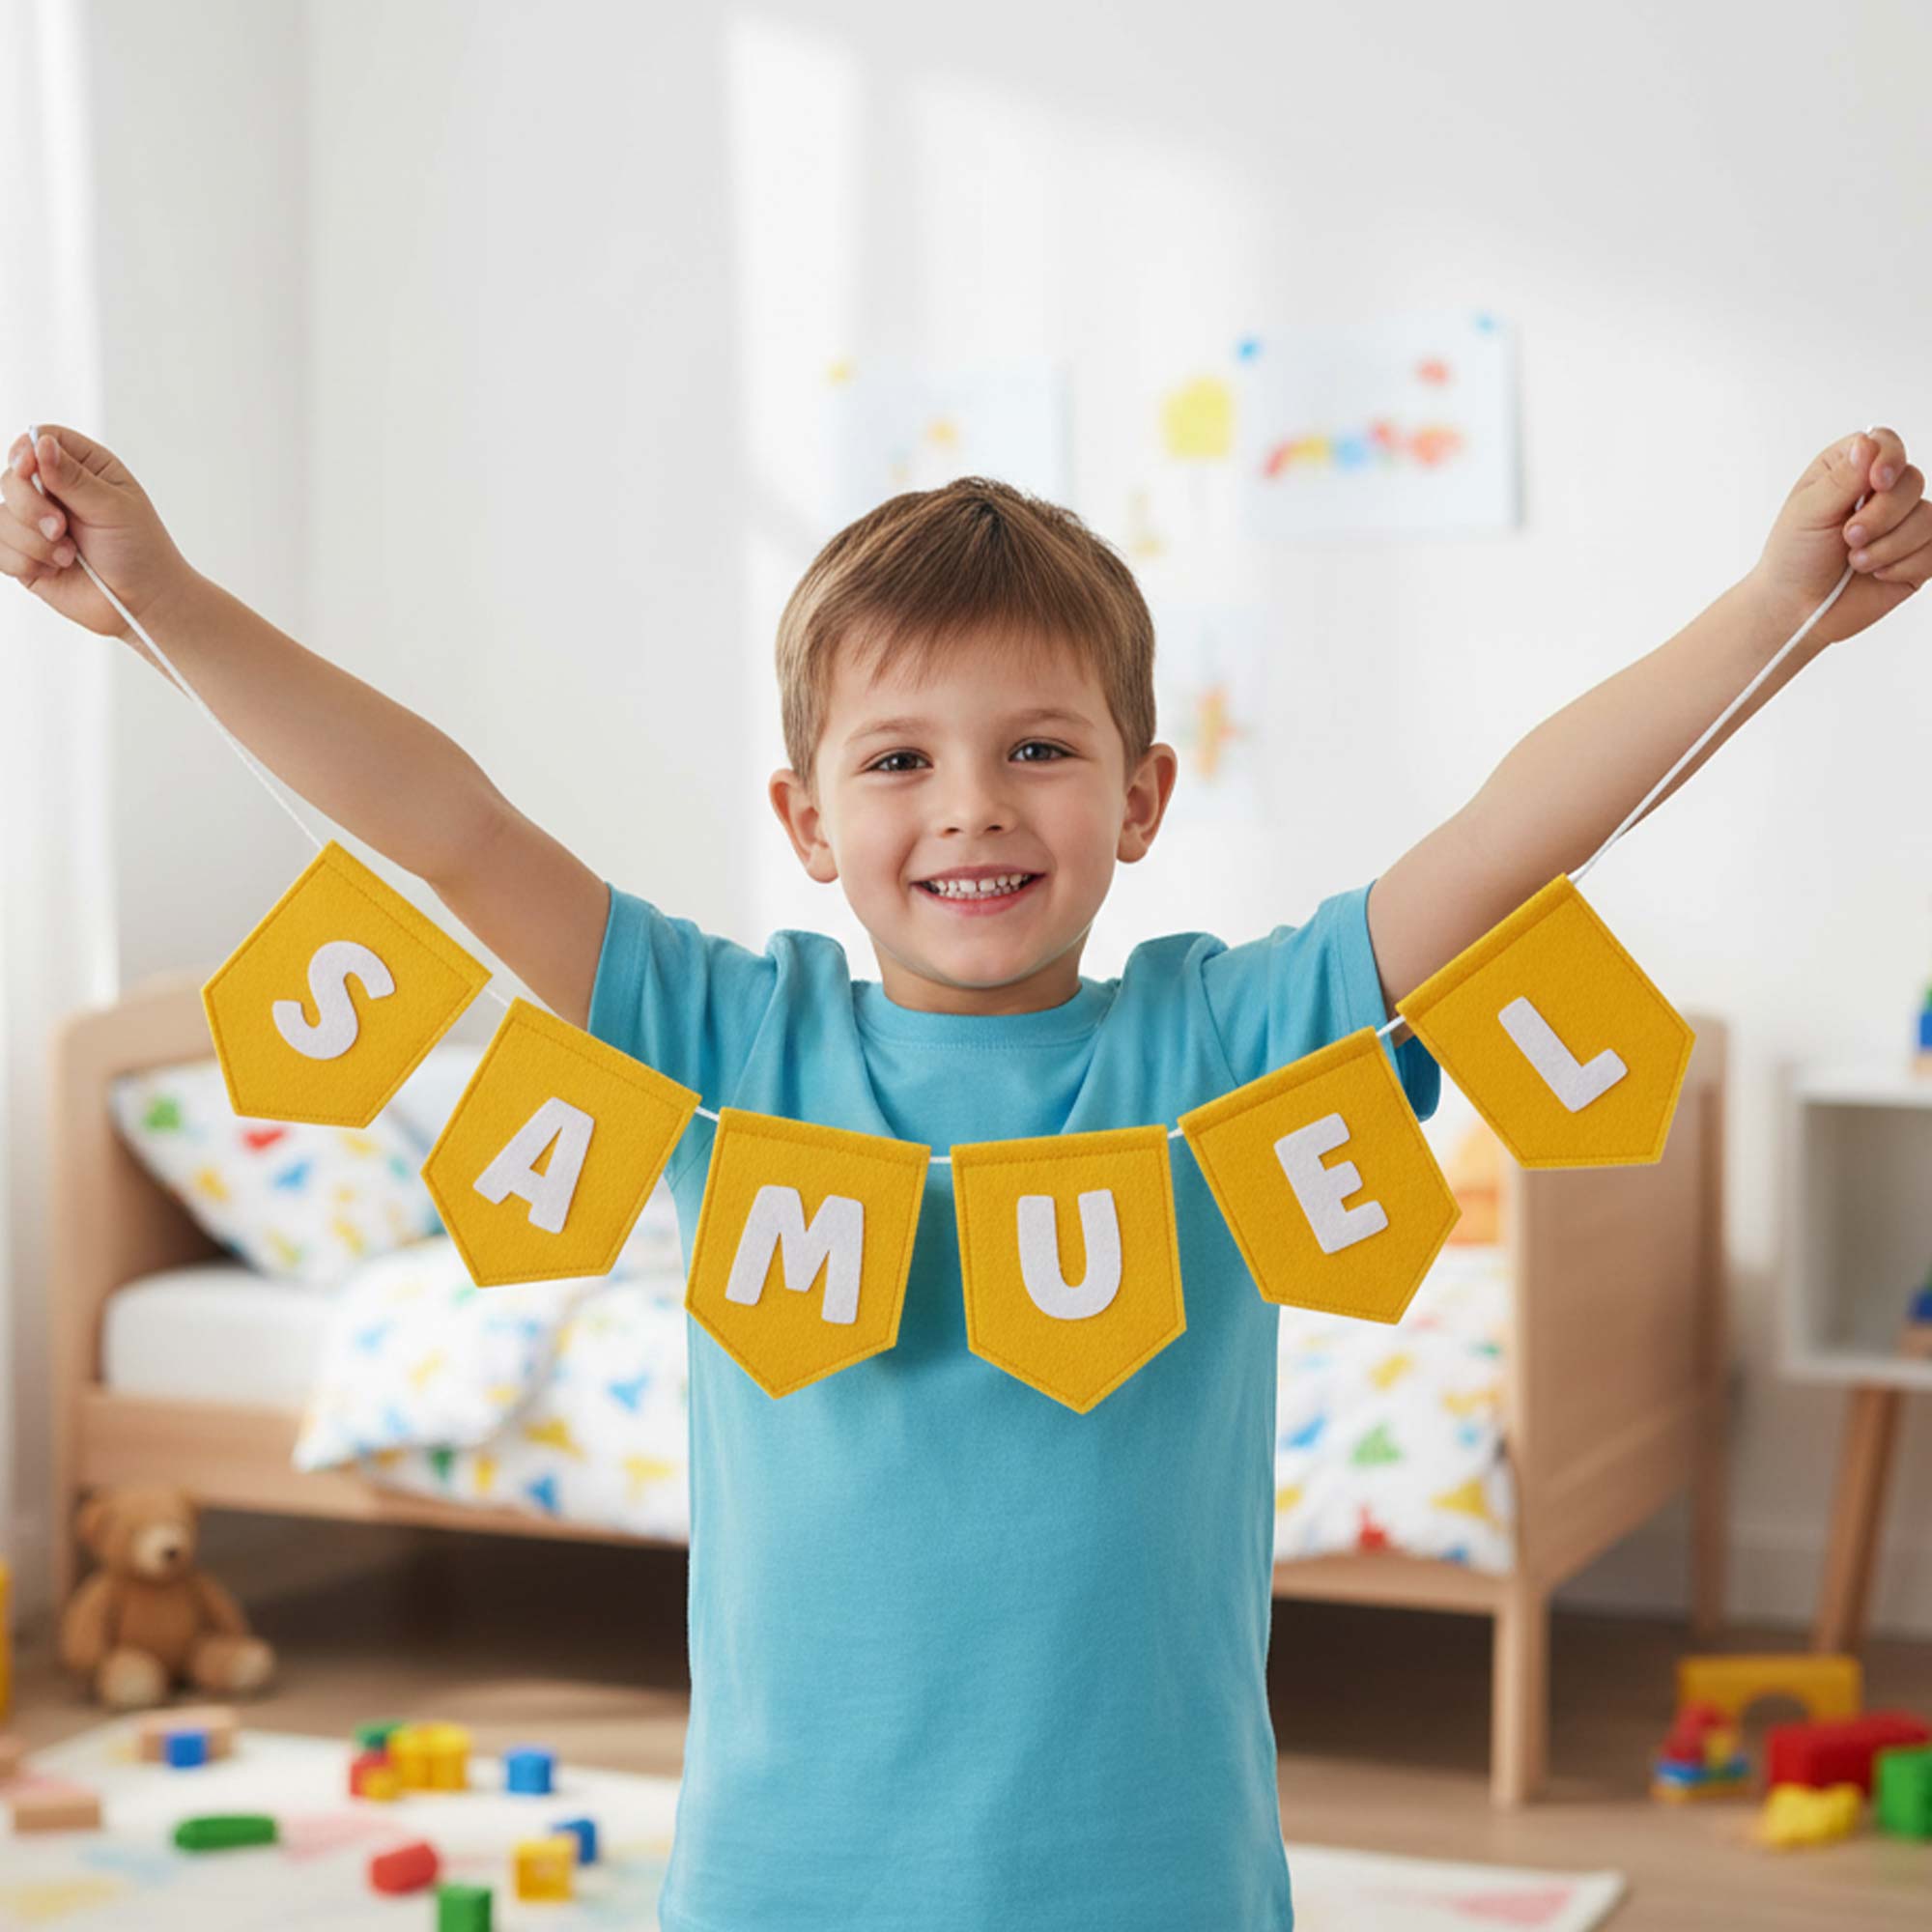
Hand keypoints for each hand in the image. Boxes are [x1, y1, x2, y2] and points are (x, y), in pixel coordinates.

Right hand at [2, 424, 193, 640]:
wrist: (143, 603)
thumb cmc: (140, 552)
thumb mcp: (113, 508)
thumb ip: (73, 478)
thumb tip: (42, 444)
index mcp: (82, 468)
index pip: (38, 438)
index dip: (25, 450)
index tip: (29, 466)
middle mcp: (55, 491)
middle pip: (11, 477)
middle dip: (30, 506)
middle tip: (61, 528)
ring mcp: (35, 523)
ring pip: (1, 515)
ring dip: (32, 541)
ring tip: (68, 556)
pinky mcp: (24, 554)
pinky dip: (24, 562)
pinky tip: (55, 569)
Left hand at [1746, 425, 1927, 647]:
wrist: (1797, 610)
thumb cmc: (1793, 559)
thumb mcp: (1808, 512)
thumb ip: (1843, 478)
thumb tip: (1867, 444)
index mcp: (1849, 472)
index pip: (1886, 444)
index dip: (1889, 459)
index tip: (1875, 483)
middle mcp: (1879, 493)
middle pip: (1911, 481)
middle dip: (1881, 515)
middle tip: (1849, 537)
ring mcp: (1901, 524)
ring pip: (1927, 517)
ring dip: (1888, 545)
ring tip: (1856, 561)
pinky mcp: (1917, 555)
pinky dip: (1901, 565)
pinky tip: (1875, 574)